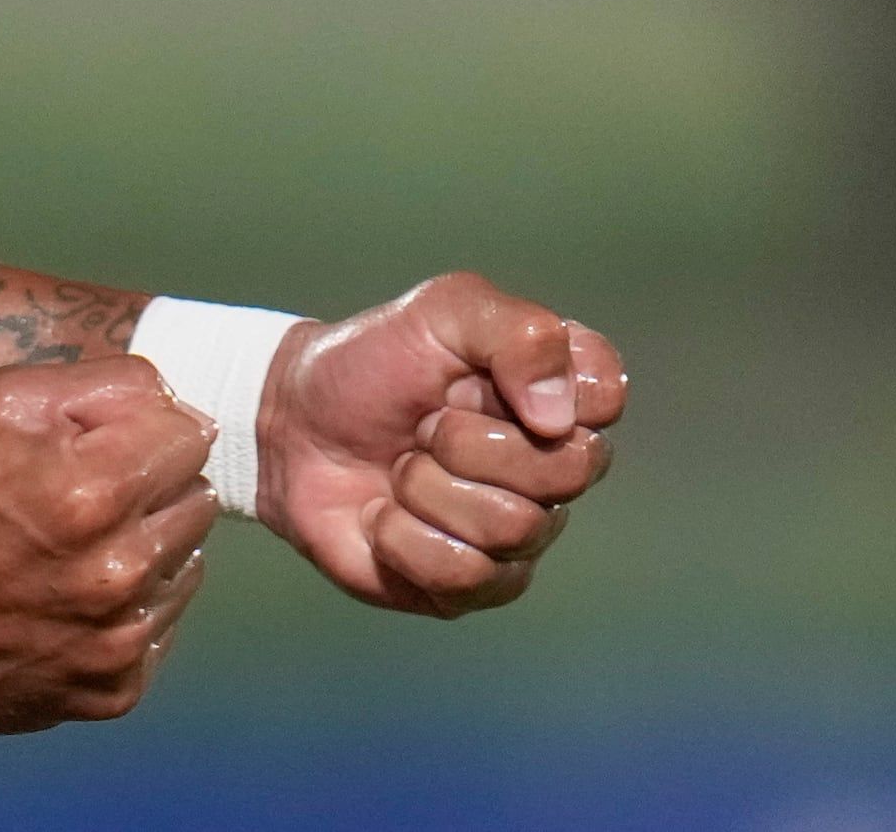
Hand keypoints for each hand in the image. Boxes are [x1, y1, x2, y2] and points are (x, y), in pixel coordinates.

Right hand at [0, 357, 216, 733]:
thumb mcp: (1, 402)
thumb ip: (103, 383)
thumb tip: (176, 402)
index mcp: (93, 493)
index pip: (190, 437)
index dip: (147, 430)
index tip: (107, 444)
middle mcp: (118, 573)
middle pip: (197, 500)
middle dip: (153, 487)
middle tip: (90, 496)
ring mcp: (120, 641)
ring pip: (187, 565)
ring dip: (147, 549)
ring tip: (78, 549)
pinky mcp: (116, 690)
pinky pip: (162, 628)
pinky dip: (130, 609)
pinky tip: (75, 598)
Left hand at [253, 274, 624, 617]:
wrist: (289, 428)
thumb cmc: (369, 364)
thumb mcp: (440, 312)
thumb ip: (518, 332)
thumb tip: (560, 416)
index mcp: (557, 390)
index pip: (606, 398)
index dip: (543, 390)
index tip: (477, 375)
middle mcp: (553, 463)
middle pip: (568, 471)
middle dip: (470, 441)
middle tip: (425, 424)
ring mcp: (520, 529)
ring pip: (514, 526)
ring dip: (429, 488)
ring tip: (401, 466)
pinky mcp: (476, 585)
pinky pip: (467, 575)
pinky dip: (404, 538)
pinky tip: (384, 516)